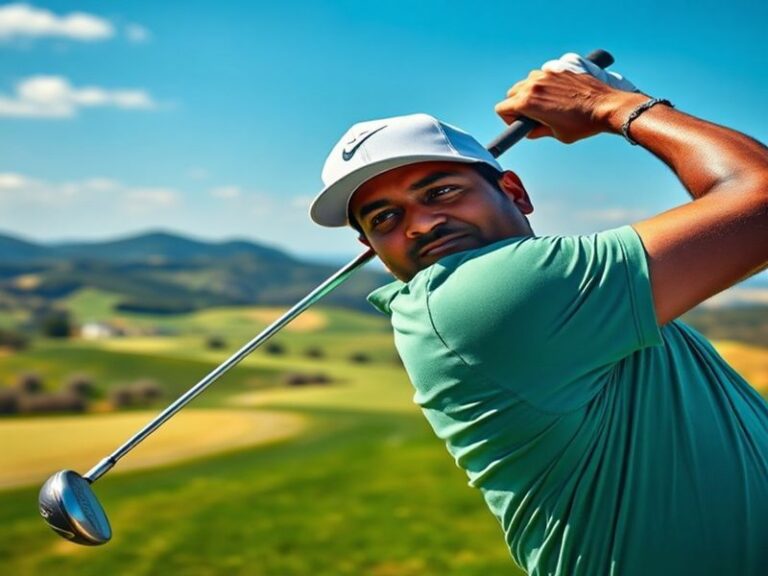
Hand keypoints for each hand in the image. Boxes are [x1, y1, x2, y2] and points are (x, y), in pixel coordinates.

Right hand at [495, 53, 642, 142]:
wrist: (607, 106)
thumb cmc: (582, 123)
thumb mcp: (556, 134)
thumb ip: (537, 131)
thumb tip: (530, 130)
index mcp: (528, 102)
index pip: (502, 108)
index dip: (508, 119)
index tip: (520, 123)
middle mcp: (534, 84)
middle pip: (512, 93)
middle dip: (518, 105)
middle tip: (532, 115)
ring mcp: (547, 74)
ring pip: (528, 82)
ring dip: (531, 92)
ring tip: (547, 104)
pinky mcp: (560, 68)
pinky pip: (544, 75)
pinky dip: (546, 83)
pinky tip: (559, 94)